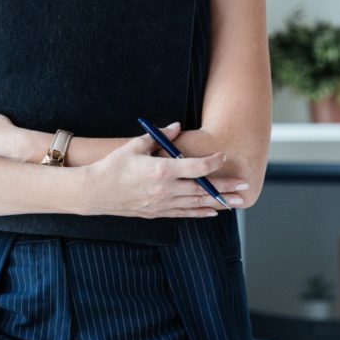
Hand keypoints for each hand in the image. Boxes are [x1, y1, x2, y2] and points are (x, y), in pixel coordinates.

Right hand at [85, 121, 248, 217]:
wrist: (95, 192)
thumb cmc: (114, 166)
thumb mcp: (135, 146)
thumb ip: (159, 136)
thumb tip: (177, 126)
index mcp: (161, 170)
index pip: (195, 167)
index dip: (213, 162)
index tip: (223, 156)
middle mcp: (165, 189)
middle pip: (202, 189)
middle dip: (225, 188)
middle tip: (244, 186)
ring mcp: (162, 203)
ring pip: (196, 204)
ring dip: (218, 203)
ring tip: (236, 202)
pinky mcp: (157, 212)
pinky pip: (184, 214)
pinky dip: (200, 212)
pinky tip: (213, 211)